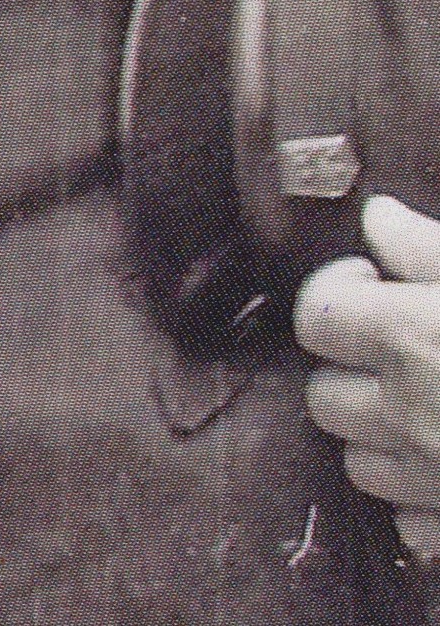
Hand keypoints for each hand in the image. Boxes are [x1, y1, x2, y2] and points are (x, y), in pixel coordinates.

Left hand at [295, 194, 439, 561]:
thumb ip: (431, 248)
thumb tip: (380, 220)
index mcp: (408, 338)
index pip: (315, 316)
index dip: (338, 294)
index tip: (373, 284)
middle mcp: (409, 414)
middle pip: (325, 396)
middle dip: (352, 368)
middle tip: (396, 346)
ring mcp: (435, 482)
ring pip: (359, 463)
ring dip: (379, 434)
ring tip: (423, 403)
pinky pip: (407, 521)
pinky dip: (416, 496)